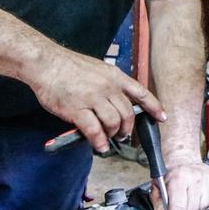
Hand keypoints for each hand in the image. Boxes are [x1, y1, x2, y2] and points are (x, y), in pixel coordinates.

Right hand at [29, 51, 165, 152]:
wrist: (46, 63)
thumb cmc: (68, 66)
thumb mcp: (98, 69)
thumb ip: (109, 84)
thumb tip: (117, 103)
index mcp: (114, 76)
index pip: (141, 93)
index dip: (154, 107)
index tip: (162, 117)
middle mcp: (108, 87)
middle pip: (128, 113)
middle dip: (127, 128)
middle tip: (122, 135)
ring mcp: (93, 98)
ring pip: (114, 123)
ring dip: (113, 135)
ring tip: (108, 139)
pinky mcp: (77, 109)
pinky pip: (94, 131)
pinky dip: (99, 141)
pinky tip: (99, 146)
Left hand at [151, 159, 208, 209]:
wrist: (184, 157)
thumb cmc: (170, 172)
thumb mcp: (158, 187)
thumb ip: (158, 206)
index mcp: (179, 178)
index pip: (179, 208)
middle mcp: (195, 178)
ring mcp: (207, 180)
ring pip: (204, 209)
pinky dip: (204, 208)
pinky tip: (197, 203)